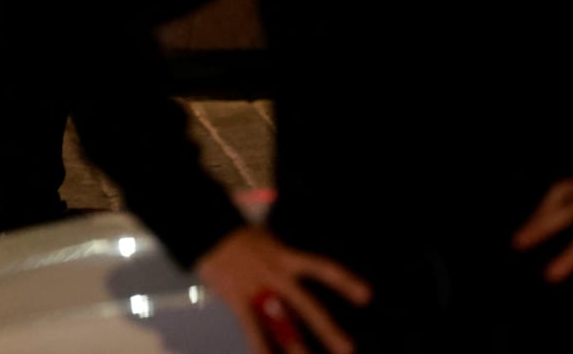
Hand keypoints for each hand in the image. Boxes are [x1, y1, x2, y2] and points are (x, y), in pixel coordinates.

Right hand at [196, 225, 370, 353]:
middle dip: (327, 329)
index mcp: (285, 257)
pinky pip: (251, 329)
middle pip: (307, 306)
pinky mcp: (238, 300)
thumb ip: (284, 259)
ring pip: (281, 323)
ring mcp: (257, 290)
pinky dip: (260, 348)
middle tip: (347, 349)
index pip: (321, 269)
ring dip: (296, 346)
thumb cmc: (238, 236)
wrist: (206, 230)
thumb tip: (299, 272)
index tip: (366, 296)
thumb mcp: (268, 240)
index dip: (344, 281)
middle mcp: (276, 275)